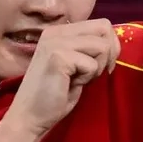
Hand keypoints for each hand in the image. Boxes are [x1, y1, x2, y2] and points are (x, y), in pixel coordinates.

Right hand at [4, 18, 120, 139]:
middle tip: (97, 73)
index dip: (111, 45)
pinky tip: (71, 84)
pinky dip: (88, 78)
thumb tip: (112, 44)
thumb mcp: (75, 65)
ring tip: (80, 79)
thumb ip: (88, 50)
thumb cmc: (54, 96)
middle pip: (104, 28)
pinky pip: (91, 64)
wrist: (30, 116)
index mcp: (60, 31)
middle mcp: (56, 31)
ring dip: (98, 67)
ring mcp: (55, 42)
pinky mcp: (58, 57)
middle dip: (110, 52)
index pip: (101, 24)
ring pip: (102, 45)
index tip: (102, 66)